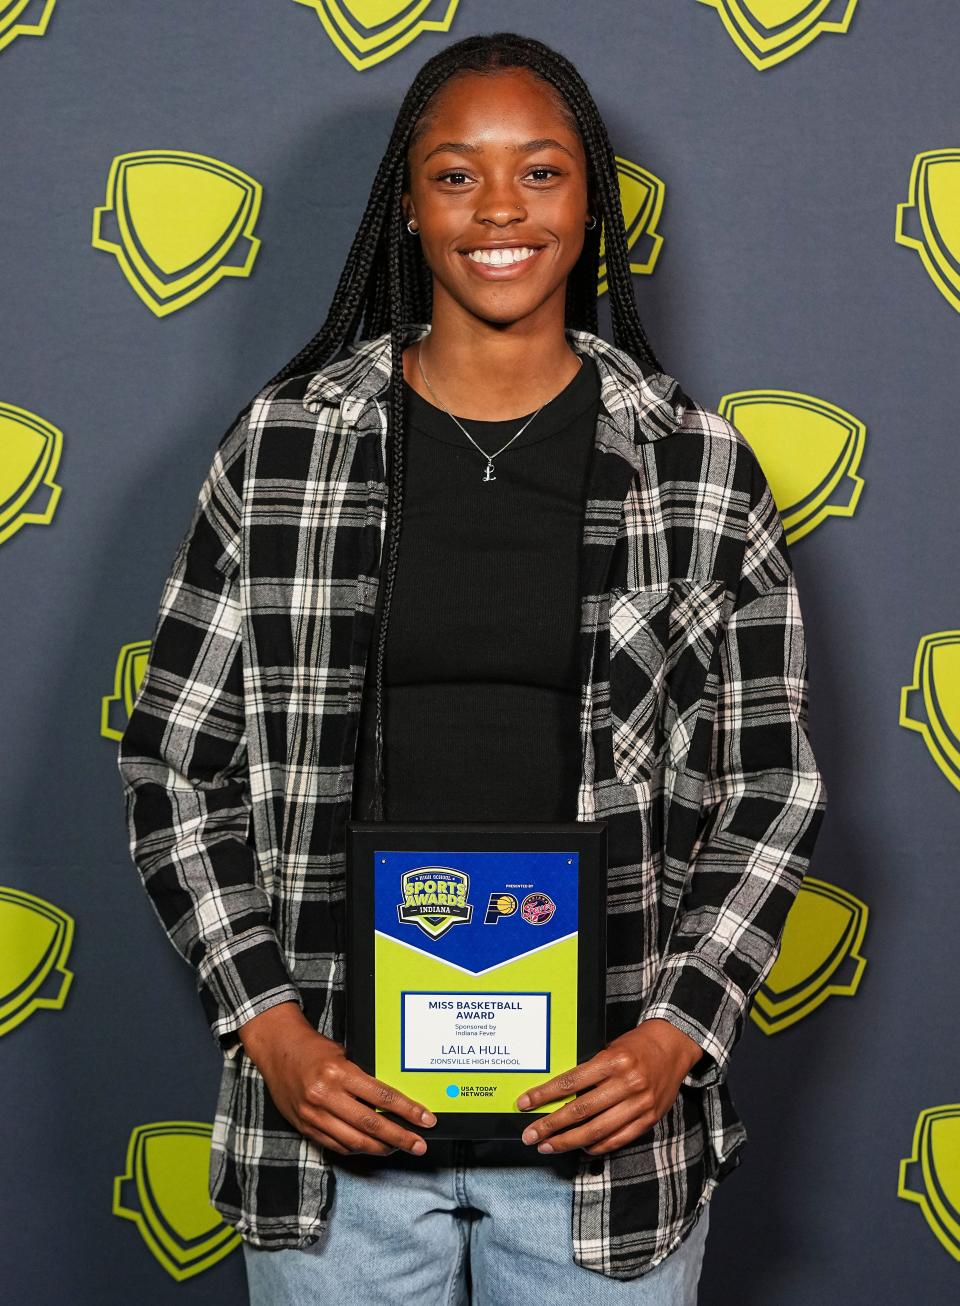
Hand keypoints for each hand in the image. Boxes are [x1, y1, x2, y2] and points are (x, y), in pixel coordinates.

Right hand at [238, 1001, 436, 1156]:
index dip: (407, 1110)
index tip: (426, 1119)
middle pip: (371, 1123)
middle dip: (400, 1137)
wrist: (277, 1049)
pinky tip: (372, 1147)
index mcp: (338, 1073)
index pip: (382, 1096)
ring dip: (380, 1148)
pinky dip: (357, 1148)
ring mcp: (313, 1114)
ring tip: (399, 1148)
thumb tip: (392, 1099)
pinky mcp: (305, 1126)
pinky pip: (337, 1145)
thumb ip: (361, 1077)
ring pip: (354, 1140)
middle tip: (419, 1145)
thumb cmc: (313, 1048)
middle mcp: (325, 1096)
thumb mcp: (342, 1054)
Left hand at [514, 1018, 704, 1155]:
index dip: (544, 1095)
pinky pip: (618, 1139)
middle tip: (530, 1135)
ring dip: (568, 1141)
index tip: (524, 1104)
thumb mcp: (610, 1048)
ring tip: (547, 1146)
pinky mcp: (649, 1118)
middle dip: (550, 1126)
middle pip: (580, 1111)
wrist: (673, 1046)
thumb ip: (590, 1071)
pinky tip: (581, 1147)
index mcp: (613, 1061)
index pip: (570, 1082)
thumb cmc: (636, 1045)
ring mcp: (639, 1104)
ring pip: (596, 1130)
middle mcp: (626, 1083)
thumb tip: (557, 1094)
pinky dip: (597, 1146)